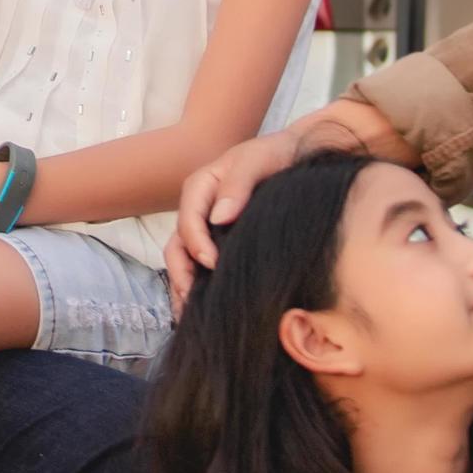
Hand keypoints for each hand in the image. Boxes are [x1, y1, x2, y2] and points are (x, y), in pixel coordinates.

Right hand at [168, 124, 304, 308]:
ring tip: (192, 317)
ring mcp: (207, 229)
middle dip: (181, 275)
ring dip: (184, 288)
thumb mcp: (256, 160)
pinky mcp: (219, 244)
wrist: (295, 156)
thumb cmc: (274, 154)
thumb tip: (220, 218)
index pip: (188, 219)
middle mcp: (198, 211)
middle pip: (178, 245)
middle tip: (195, 301)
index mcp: (200, 187)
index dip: (196, 243)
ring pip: (184, 261)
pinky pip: (200, 267)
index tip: (213, 263)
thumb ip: (237, 184)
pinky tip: (205, 310)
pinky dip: (198, 288)